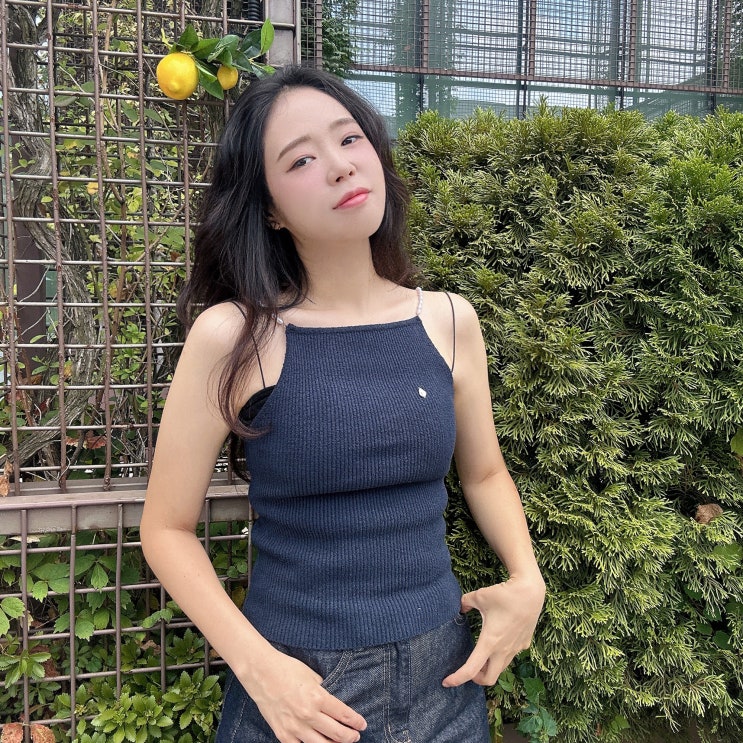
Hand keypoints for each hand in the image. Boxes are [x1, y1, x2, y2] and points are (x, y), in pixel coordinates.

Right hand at [240, 647, 366, 742]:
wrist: (261, 672)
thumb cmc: (287, 669)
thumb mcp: (312, 675)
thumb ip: (323, 690)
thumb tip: (332, 702)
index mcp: (318, 697)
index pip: (343, 714)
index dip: (356, 722)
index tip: (362, 725)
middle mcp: (308, 714)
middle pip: (336, 734)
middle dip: (349, 737)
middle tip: (355, 736)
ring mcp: (295, 727)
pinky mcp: (283, 734)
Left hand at [442, 575, 545, 687]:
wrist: (530, 591)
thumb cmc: (503, 594)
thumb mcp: (478, 596)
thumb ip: (465, 603)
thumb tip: (460, 608)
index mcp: (490, 641)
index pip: (471, 669)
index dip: (457, 678)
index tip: (446, 682)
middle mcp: (503, 650)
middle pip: (489, 679)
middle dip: (476, 678)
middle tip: (467, 669)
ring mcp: (516, 648)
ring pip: (500, 668)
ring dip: (489, 668)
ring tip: (480, 656)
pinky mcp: (524, 643)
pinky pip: (510, 656)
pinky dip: (500, 656)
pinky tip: (497, 642)